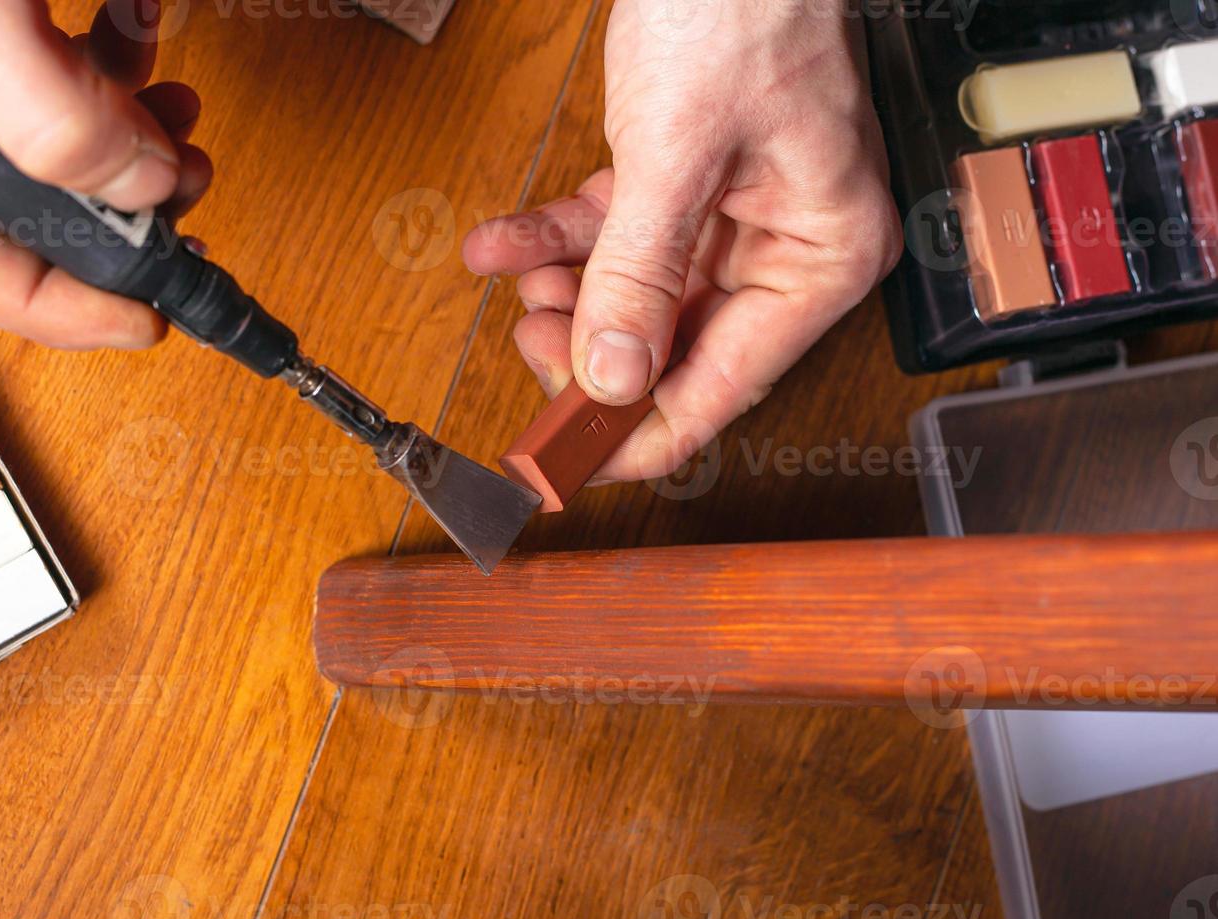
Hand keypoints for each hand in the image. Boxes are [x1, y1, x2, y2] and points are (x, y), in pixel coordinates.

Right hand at [0, 0, 211, 349]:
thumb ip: (43, 108)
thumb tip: (136, 186)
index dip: (59, 306)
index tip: (150, 318)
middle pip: (2, 202)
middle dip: (108, 209)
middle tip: (186, 194)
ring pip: (29, 130)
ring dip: (117, 133)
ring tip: (179, 118)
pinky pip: (36, 52)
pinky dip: (100, 54)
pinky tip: (137, 30)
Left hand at [463, 0, 901, 480]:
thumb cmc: (740, 4)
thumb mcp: (678, 151)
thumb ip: (640, 273)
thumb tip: (613, 378)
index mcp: (821, 253)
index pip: (727, 383)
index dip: (644, 433)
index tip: (572, 465)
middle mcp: (784, 245)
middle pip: (677, 346)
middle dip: (590, 351)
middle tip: (530, 348)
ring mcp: (733, 217)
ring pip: (636, 297)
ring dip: (566, 297)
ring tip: (516, 282)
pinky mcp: (685, 185)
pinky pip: (615, 237)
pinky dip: (557, 241)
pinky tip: (503, 243)